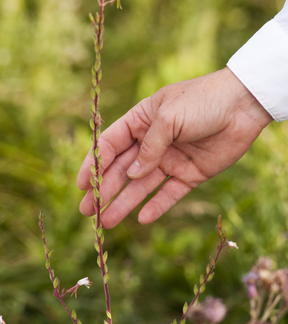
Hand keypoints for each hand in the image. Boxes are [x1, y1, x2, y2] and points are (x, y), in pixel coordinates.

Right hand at [77, 67, 271, 227]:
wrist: (243, 105)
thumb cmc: (202, 101)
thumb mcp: (169, 117)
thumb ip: (149, 148)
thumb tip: (132, 175)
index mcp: (141, 121)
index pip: (110, 144)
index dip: (93, 164)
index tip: (80, 185)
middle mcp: (152, 142)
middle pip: (122, 169)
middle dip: (103, 189)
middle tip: (87, 212)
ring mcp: (170, 159)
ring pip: (142, 186)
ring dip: (124, 203)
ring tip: (106, 222)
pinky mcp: (190, 174)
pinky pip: (170, 194)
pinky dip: (157, 206)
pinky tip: (142, 219)